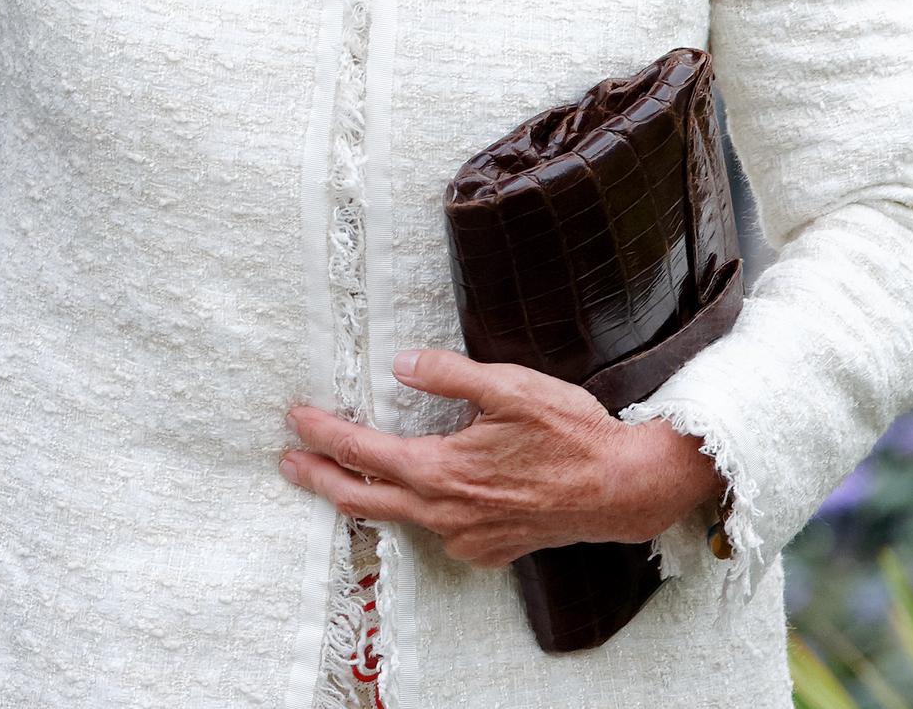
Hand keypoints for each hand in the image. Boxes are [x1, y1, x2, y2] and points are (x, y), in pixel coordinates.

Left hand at [280, 349, 723, 567]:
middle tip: (288, 462)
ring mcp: (468, 538)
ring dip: (364, 497)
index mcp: (441, 471)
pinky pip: (438, 533)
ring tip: (339, 476)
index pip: (361, 453)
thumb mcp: (508, 387)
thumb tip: (402, 364)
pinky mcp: (490, 549)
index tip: (295, 419)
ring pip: (399, 520)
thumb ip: (448, 375)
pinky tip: (414, 497)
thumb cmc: (570, 435)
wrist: (623, 490)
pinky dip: (415, 514)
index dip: (322, 434)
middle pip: (362, 499)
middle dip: (318, 479)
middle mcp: (446, 514)